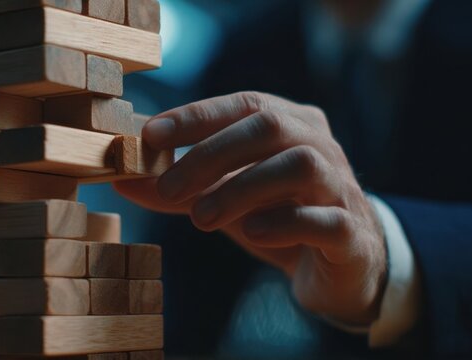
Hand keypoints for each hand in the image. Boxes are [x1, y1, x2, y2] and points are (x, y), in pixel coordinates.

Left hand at [114, 92, 387, 324]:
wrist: (342, 266)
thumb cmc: (278, 218)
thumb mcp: (223, 200)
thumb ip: (178, 190)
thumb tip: (121, 180)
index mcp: (292, 125)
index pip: (244, 104)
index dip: (196, 115)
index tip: (151, 135)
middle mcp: (321, 147)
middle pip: (269, 127)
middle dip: (211, 154)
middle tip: (168, 187)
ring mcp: (342, 187)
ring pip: (301, 167)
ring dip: (242, 188)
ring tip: (200, 218)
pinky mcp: (351, 233)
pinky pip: (326, 219)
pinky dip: (286, 223)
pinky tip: (251, 233)